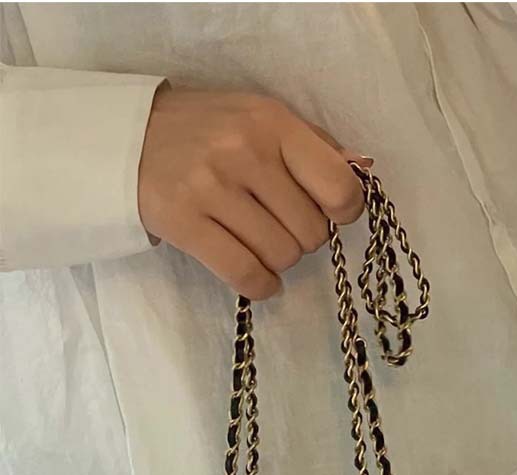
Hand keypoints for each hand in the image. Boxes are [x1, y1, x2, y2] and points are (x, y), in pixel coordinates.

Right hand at [137, 85, 370, 298]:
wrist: (124, 136)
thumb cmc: (205, 130)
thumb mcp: (260, 119)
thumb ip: (313, 145)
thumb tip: (363, 169)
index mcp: (272, 122)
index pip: (339, 185)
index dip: (344, 211)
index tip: (330, 214)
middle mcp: (245, 152)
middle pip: (311, 231)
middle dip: (303, 238)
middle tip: (279, 225)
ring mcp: (211, 188)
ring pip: (281, 256)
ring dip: (278, 260)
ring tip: (259, 242)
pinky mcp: (183, 222)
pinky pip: (245, 274)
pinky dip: (260, 285)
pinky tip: (259, 278)